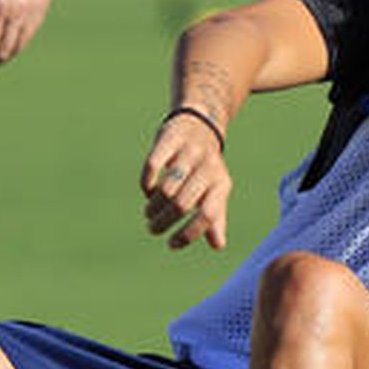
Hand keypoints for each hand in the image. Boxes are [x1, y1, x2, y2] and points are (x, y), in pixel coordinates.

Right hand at [140, 111, 232, 249]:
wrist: (201, 122)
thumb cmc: (207, 167)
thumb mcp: (216, 190)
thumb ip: (216, 217)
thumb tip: (218, 245)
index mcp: (221, 184)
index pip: (208, 215)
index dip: (188, 234)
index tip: (171, 244)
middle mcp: (208, 167)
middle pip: (182, 204)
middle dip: (164, 222)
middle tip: (153, 229)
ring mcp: (189, 152)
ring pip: (167, 188)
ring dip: (154, 206)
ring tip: (149, 213)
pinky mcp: (170, 138)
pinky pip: (153, 164)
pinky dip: (147, 183)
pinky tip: (147, 190)